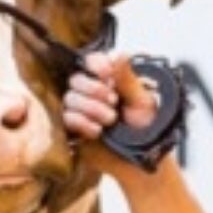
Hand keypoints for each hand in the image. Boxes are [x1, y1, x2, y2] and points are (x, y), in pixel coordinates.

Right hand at [63, 52, 161, 176]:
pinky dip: (82, 123)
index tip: (107, 75)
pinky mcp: (73, 128)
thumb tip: (119, 53)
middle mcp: (92, 91)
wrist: (140, 158)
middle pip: (76, 79)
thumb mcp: (142, 101)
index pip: (91, 61)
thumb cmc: (146, 129)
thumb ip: (127, 78)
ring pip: (70, 98)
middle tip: (113, 102)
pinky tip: (97, 131)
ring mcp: (81, 109)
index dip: (96, 65)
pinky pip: (66, 118)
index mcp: (110, 79)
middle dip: (94, 90)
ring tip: (110, 120)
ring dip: (91, 108)